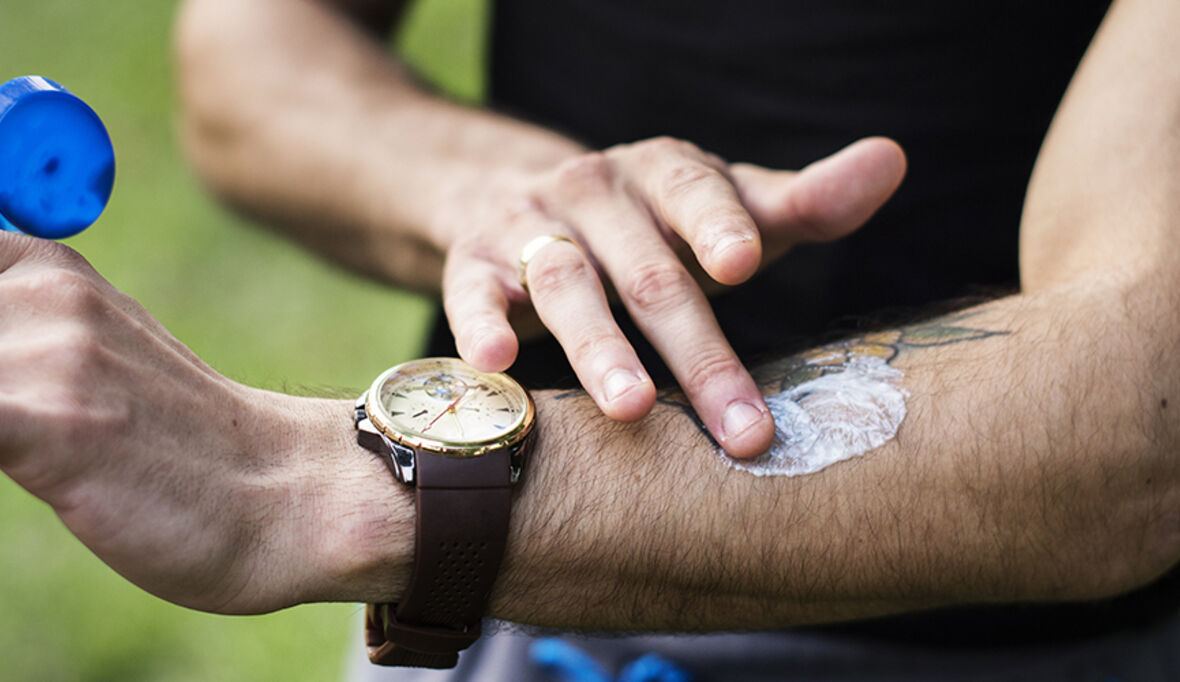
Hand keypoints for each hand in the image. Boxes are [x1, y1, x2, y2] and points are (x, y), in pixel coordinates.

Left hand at [0, 234, 408, 612]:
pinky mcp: (52, 425)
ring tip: (13, 434)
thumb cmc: (182, 446)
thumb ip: (17, 332)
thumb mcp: (90, 360)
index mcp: (45, 266)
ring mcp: (50, 355)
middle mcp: (44, 293)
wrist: (289, 496)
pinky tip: (4, 446)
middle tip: (7, 413)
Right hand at [434, 136, 905, 456]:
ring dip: (597, 348)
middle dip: (695, 349)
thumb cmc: (649, 222)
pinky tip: (495, 363)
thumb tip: (892, 160)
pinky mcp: (473, 261)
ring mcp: (529, 225)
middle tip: (739, 427)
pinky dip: (478, 324)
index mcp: (664, 172)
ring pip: (563, 284)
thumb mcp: (722, 206)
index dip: (717, 225)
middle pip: (647, 271)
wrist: (512, 193)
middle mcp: (595, 192)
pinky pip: (471, 292)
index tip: (744, 264)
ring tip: (630, 409)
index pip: (694, 191)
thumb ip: (802, 201)